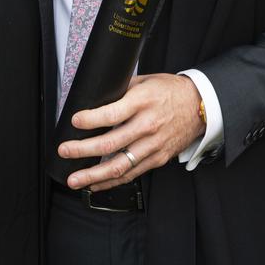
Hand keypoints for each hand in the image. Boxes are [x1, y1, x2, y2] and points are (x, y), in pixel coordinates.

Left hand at [58, 73, 204, 190]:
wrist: (200, 106)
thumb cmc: (170, 90)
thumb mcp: (146, 80)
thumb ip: (122, 90)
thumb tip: (97, 96)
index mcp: (143, 101)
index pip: (112, 114)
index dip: (90, 119)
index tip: (74, 121)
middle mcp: (147, 125)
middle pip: (110, 142)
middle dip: (82, 149)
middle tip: (65, 150)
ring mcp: (152, 145)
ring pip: (119, 165)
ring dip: (93, 175)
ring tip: (74, 179)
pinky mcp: (157, 159)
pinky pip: (131, 173)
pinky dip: (111, 181)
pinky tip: (95, 184)